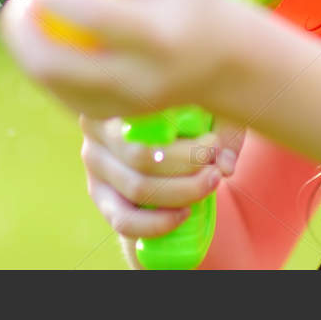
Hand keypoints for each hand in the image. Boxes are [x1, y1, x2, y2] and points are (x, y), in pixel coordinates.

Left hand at [0, 0, 249, 121]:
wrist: (218, 61)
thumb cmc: (184, 1)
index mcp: (161, 37)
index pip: (94, 20)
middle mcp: (140, 80)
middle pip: (56, 65)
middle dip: (22, 28)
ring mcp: (121, 106)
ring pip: (48, 81)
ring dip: (23, 42)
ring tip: (27, 6)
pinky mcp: (107, 116)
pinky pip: (56, 89)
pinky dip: (40, 59)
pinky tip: (45, 32)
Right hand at [78, 113, 247, 249]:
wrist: (173, 144)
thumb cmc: (193, 118)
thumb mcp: (213, 115)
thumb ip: (223, 134)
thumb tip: (225, 165)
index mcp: (118, 96)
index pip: (144, 118)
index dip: (181, 136)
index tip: (214, 144)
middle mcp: (96, 128)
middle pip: (141, 155)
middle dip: (187, 166)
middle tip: (215, 170)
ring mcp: (94, 165)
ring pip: (137, 187)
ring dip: (181, 192)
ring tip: (209, 185)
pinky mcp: (100, 197)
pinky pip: (124, 221)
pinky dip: (158, 223)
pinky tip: (185, 214)